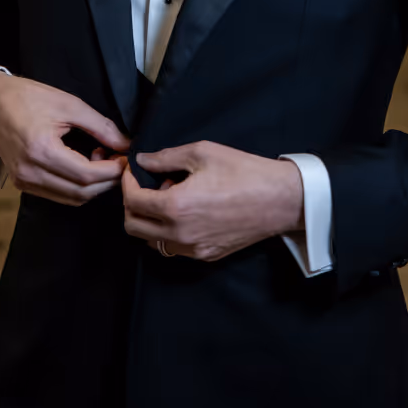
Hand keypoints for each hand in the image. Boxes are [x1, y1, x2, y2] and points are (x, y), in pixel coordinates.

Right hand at [0, 72, 129, 206]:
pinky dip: (76, 186)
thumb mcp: (69, 104)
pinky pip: (57, 194)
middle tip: (119, 160)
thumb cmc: (28, 97)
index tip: (127, 158)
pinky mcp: (22, 183)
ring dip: (93, 186)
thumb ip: (100, 126)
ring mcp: (24, 181)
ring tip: (101, 159)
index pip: (86, 175)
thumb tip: (125, 144)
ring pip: (70, 198)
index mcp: (41, 151)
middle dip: (107, 181)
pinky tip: (83, 165)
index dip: (112, 170)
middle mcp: (30, 173)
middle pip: (80, 193)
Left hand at [122, 141, 303, 261]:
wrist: (279, 199)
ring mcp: (193, 249)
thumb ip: (166, 157)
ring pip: (151, 241)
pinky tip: (185, 211)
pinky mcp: (206, 255)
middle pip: (133, 227)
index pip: (132, 201)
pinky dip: (167, 231)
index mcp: (175, 207)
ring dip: (149, 220)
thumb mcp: (202, 152)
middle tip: (145, 184)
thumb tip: (142, 160)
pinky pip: (173, 248)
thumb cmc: (244, 172)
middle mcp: (179, 234)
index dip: (127, 182)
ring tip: (168, 196)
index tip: (133, 170)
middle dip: (131, 203)